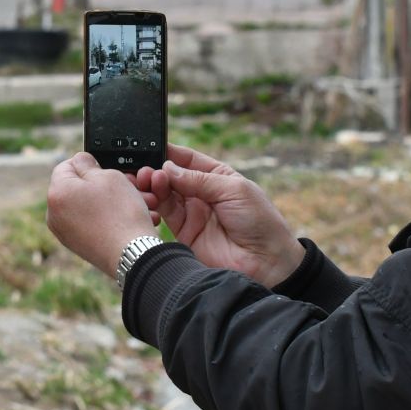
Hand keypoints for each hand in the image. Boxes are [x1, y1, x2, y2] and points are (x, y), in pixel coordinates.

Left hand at [47, 152, 157, 276]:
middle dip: (105, 185)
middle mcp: (54, 215)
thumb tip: (80, 161)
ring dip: (112, 202)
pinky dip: (109, 219)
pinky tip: (129, 219)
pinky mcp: (79, 246)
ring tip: (136, 204)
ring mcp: (66, 233)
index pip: (67, 165)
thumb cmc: (121, 214)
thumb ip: (88, 164)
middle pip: (79, 188)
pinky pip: (93, 223)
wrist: (132, 254)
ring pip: (89, 206)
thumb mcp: (108, 175)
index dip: (89, 163)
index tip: (107, 168)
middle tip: (128, 186)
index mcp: (57, 193)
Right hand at [136, 144, 302, 286]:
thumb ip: (199, 179)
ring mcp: (192, 212)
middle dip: (157, 169)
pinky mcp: (184, 232)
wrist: (265, 262)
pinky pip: (164, 213)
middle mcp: (201, 193)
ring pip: (165, 193)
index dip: (170, 153)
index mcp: (217, 176)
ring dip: (154, 184)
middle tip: (146, 168)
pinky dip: (155, 202)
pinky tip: (153, 193)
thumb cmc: (259, 221)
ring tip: (149, 178)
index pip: (188, 159)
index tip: (151, 147)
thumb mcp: (233, 190)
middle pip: (172, 175)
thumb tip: (168, 168)